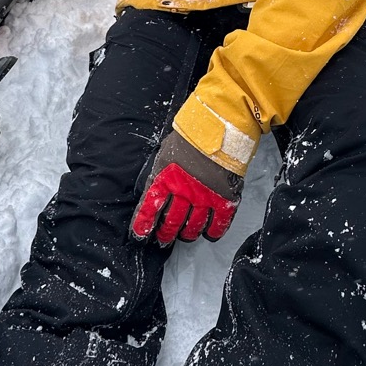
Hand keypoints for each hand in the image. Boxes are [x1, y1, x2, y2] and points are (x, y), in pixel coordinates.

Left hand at [132, 131, 242, 245]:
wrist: (220, 125)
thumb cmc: (190, 137)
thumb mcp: (165, 154)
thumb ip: (160, 175)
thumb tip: (152, 193)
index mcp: (165, 179)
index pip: (149, 208)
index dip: (142, 225)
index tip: (140, 235)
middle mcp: (183, 192)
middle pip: (171, 222)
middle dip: (164, 234)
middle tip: (163, 239)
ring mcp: (205, 197)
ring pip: (193, 227)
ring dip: (186, 234)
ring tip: (184, 235)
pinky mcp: (225, 198)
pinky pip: (218, 224)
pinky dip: (212, 232)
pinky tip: (208, 234)